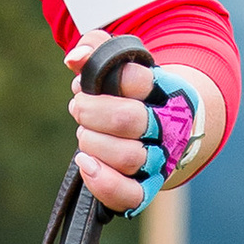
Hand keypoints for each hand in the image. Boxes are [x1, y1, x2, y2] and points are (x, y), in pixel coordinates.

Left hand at [68, 48, 221, 216]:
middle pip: (127, 119)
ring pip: (128, 157)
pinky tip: (85, 163)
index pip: (134, 79)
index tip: (89, 83)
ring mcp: (161, 159)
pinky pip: (130, 196)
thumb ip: (97, 48)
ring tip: (86, 134)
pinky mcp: (149, 187)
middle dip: (90, 112)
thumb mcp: (121, 64)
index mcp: (165, 91)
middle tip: (79, 108)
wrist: (168, 129)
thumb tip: (75, 58)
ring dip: (93, 143)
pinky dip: (103, 182)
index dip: (100, 79)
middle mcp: (169, 126)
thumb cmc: (134, 94)